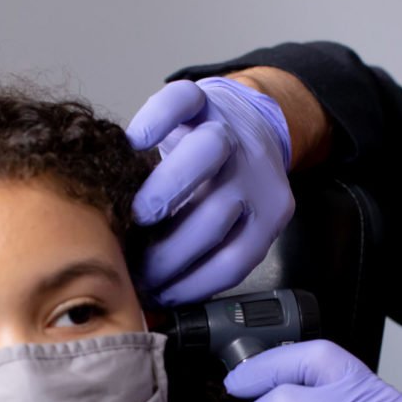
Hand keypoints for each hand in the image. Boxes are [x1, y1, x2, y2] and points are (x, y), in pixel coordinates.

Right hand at [126, 77, 293, 304]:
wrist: (248, 123)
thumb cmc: (223, 186)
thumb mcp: (226, 231)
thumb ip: (201, 259)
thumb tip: (151, 304)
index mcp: (265, 217)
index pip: (230, 261)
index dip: (188, 284)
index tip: (154, 295)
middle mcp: (256, 176)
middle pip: (217, 213)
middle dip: (171, 247)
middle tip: (135, 263)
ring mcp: (233, 134)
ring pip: (208, 152)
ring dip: (169, 188)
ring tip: (137, 213)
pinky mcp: (206, 97)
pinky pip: (183, 102)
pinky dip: (157, 120)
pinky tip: (135, 142)